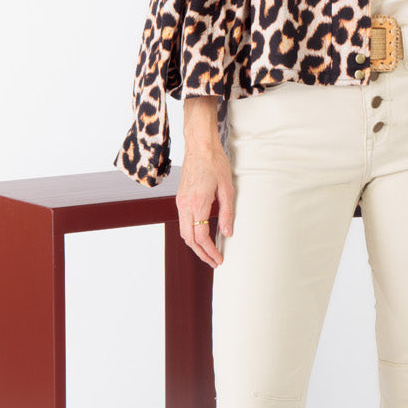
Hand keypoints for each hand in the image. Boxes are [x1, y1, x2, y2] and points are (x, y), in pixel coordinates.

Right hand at [178, 96, 235, 267]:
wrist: (200, 145)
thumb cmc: (215, 163)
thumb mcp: (227, 188)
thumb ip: (227, 213)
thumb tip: (227, 233)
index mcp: (197, 203)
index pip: (201, 236)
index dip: (210, 251)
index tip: (219, 259)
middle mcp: (185, 204)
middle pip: (188, 238)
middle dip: (201, 253)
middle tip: (214, 262)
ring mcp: (180, 201)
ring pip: (184, 231)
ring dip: (195, 245)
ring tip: (208, 253)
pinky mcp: (180, 198)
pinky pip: (183, 222)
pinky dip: (191, 233)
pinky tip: (202, 236)